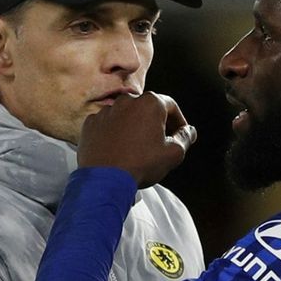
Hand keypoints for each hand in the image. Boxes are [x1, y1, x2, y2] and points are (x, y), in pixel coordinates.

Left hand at [77, 92, 197, 187]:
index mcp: (150, 103)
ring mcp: (106, 111)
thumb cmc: (141, 165)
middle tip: (159, 143)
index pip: (171, 106)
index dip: (179, 121)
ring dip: (134, 128)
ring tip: (137, 149)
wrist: (105, 180)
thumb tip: (189, 132)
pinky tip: (119, 150)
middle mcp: (127, 101)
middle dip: (155, 124)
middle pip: (147, 109)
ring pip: (126, 116)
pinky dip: (114, 134)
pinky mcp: (91, 123)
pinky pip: (107, 125)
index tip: (180, 134)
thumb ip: (185, 138)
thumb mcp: (173, 154)